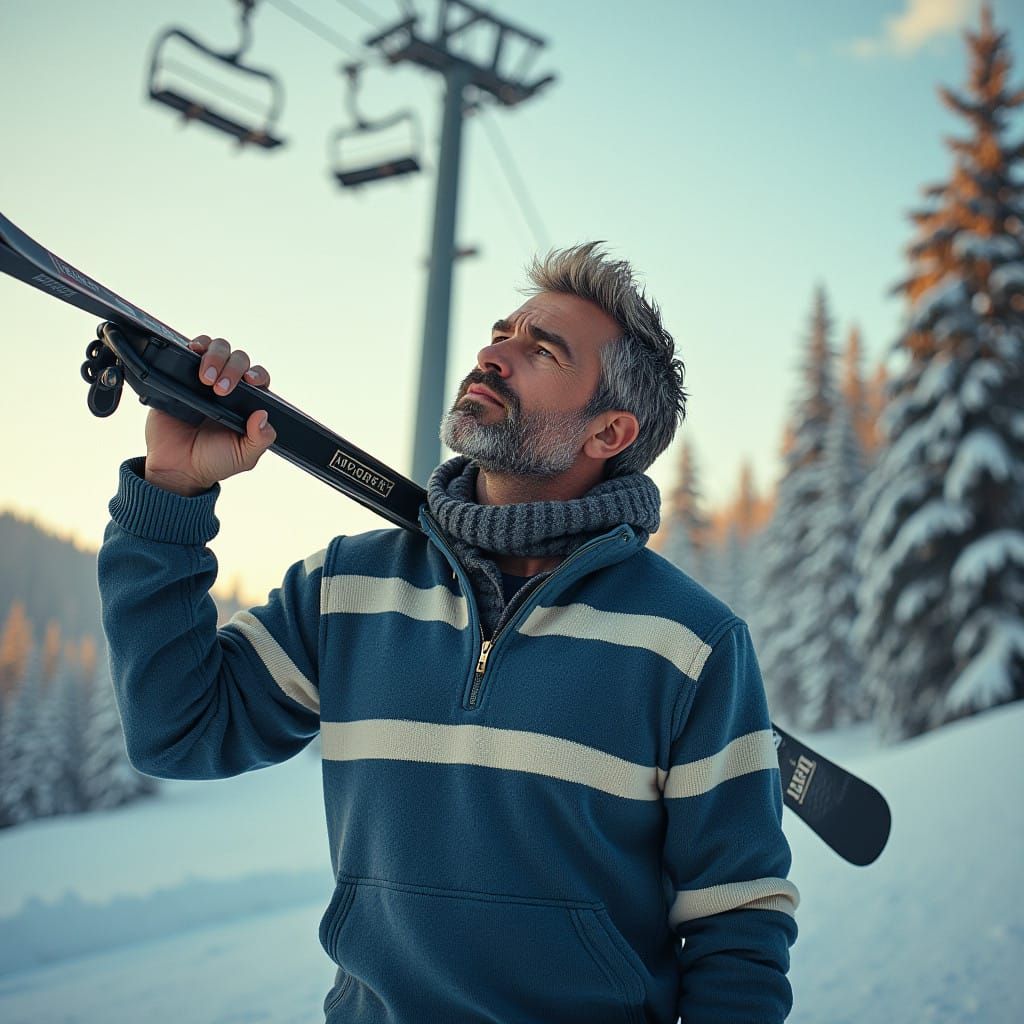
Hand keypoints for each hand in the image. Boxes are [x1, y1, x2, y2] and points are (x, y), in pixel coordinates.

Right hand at [144, 335, 276, 496]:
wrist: (176, 468)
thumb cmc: (214, 461)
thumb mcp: (244, 456)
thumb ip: (259, 439)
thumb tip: (263, 416)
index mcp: (248, 402)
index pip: (259, 378)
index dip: (257, 375)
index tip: (250, 381)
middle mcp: (229, 386)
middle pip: (239, 359)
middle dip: (232, 369)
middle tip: (220, 389)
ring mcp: (205, 378)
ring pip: (218, 349)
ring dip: (215, 356)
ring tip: (205, 378)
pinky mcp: (182, 375)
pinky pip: (191, 350)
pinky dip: (196, 345)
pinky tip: (193, 351)